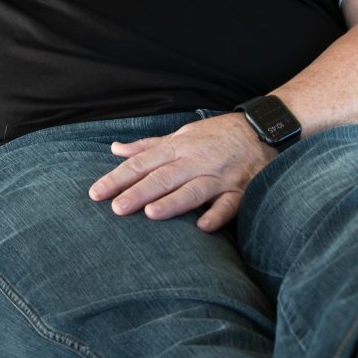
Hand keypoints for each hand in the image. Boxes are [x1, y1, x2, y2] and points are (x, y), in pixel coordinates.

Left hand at [88, 113, 276, 232]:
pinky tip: (202, 227)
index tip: (96, 193)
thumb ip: (148, 146)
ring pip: (193, 189)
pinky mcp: (240, 190)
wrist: (262, 130)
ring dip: (173, 202)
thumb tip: (115, 149)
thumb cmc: (216, 135)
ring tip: (151, 214)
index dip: (118, 178)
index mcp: (178, 148)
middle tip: (117, 208)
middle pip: (163, 177)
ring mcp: (218, 176)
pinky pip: (229, 204)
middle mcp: (195, 161)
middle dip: (139, 192)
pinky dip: (217, 214)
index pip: (142, 163)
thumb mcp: (181, 135)